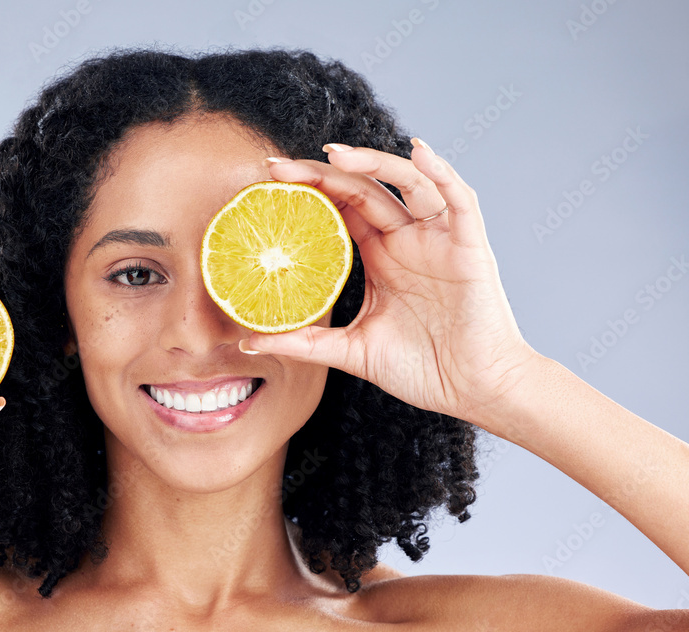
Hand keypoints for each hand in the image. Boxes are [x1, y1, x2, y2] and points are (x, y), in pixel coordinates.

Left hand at [242, 141, 540, 431]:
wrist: (474, 391)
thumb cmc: (422, 369)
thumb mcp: (352, 351)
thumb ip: (305, 343)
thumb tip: (249, 341)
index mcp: (380, 257)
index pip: (339, 209)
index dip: (308, 190)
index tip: (267, 181)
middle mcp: (406, 240)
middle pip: (364, 189)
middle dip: (322, 173)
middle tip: (278, 166)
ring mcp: (438, 239)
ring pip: (407, 182)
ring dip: (373, 163)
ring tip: (334, 155)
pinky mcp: (469, 247)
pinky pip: (459, 199)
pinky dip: (441, 172)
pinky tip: (419, 152)